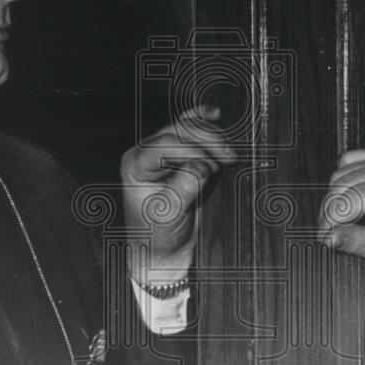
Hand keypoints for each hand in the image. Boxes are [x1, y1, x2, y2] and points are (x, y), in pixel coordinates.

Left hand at [121, 105, 235, 283]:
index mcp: (136, 165)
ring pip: (187, 128)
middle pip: (179, 131)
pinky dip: (202, 122)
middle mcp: (145, 153)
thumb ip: (184, 188)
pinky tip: (212, 114)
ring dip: (211, 136)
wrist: (162, 250)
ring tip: (228, 154)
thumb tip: (203, 166)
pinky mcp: (177, 155)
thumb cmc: (157, 236)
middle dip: (207, 141)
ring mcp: (161, 152)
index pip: (165, 144)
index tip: (211, 167)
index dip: (192, 150)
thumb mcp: (169, 215)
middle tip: (229, 157)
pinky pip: (188, 130)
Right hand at [318, 149, 364, 282]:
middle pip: (343, 184)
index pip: (354, 198)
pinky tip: (352, 202)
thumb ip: (358, 242)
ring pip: (342, 174)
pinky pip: (348, 163)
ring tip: (346, 223)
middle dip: (332, 211)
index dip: (333, 219)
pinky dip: (342, 183)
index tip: (326, 236)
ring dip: (336, 199)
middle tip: (332, 234)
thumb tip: (329, 235)